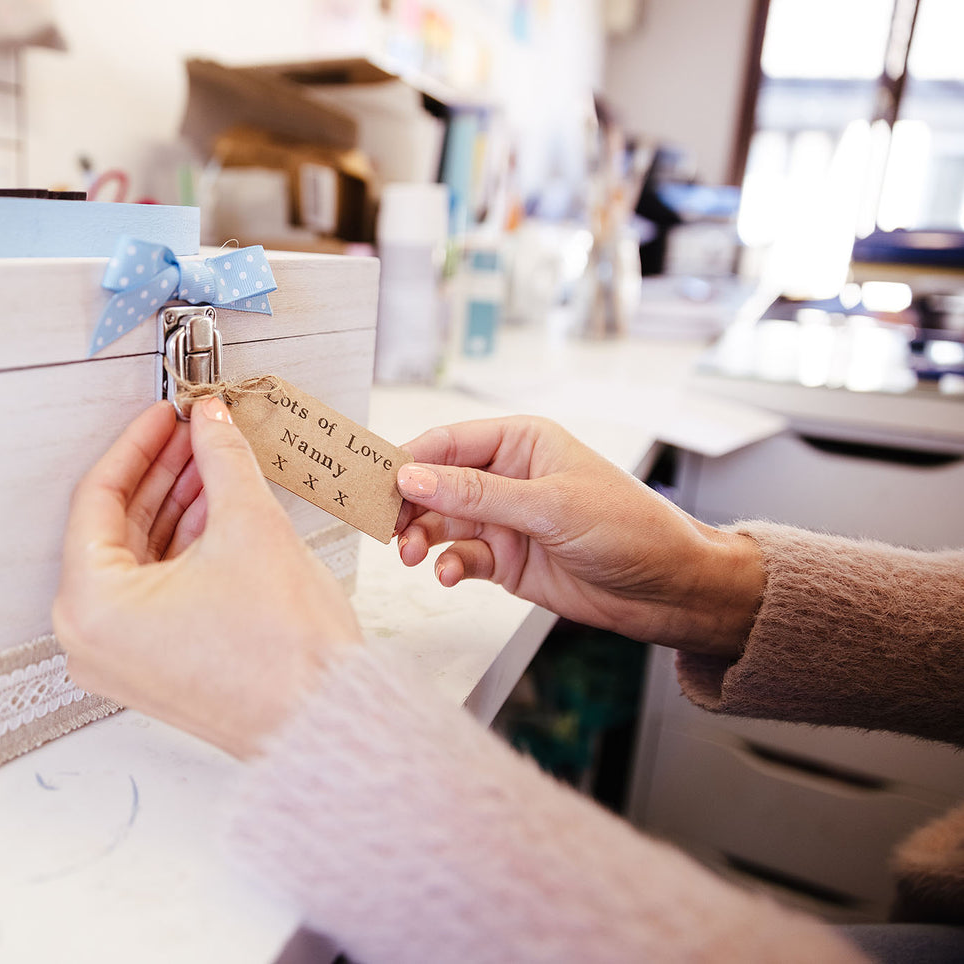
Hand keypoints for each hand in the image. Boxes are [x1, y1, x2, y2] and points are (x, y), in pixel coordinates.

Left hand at [53, 397, 362, 757]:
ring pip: (137, 558)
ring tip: (210, 460)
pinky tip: (213, 506)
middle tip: (190, 432)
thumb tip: (210, 422)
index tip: (163, 416)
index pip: (97, 499)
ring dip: (174, 505)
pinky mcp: (152, 666)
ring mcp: (120, 657)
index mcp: (92, 607)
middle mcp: (91, 640)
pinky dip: (181, 547)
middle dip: (160, 474)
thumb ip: (221, 459)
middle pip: (115, 529)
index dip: (137, 445)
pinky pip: (153, 589)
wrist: (329, 720)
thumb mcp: (249, 526)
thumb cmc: (286, 657)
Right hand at [394, 416, 761, 657]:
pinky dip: (448, 566)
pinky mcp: (505, 560)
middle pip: (435, 484)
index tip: (375, 481)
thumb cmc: (629, 528)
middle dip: (407, 504)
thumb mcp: (550, 505)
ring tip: (413, 555)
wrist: (670, 590)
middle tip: (383, 526)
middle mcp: (507, 477)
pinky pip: (460, 557)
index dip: (409, 460)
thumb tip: (413, 477)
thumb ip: (476, 494)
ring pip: (441, 523)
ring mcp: (504, 519)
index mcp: (521, 442)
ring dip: (421, 538)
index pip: (449, 442)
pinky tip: (450, 575)